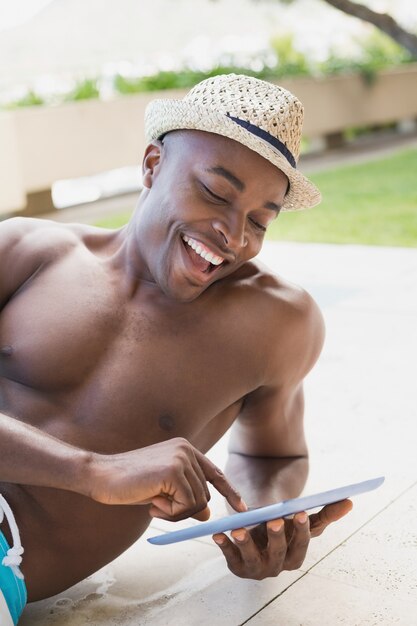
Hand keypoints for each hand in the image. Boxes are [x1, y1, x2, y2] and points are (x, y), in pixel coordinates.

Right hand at [86, 437, 246, 520]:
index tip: (242, 507)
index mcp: (184, 449)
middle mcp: (186, 449)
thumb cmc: (128, 483)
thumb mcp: (162, 492)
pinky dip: (171, 513)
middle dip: (185, 510)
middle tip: (158, 508)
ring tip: (153, 503)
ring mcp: (181, 458)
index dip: (229, 491)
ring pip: (198, 502)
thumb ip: (185, 498)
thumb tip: (208, 514)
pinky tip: (152, 503)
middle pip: (205, 494)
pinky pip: (187, 506)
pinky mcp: (174, 471)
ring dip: (175, 513)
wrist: (101, 475)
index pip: (214, 472)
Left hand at [212, 499, 352, 578]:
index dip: (301, 530)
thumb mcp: (302, 519)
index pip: (301, 544)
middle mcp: (277, 566)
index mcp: (296, 556)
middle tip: (274, 520)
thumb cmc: (285, 525)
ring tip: (239, 530)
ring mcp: (257, 568)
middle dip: (276, 537)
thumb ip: (325, 513)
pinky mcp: (237, 565)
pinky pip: (230, 557)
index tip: (300, 512)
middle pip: (278, 553)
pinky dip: (224, 546)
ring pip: (253, 558)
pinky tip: (218, 534)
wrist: (258, 530)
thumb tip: (349, 502)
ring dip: (246, 544)